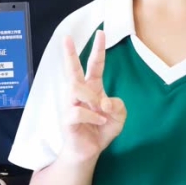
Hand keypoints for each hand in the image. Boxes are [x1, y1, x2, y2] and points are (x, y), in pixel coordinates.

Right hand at [61, 31, 125, 162]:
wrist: (89, 151)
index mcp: (93, 88)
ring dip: (92, 98)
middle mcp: (80, 93)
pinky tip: (99, 121)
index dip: (98, 49)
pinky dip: (92, 115)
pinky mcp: (67, 118)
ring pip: (76, 88)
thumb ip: (118, 106)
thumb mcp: (119, 117)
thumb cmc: (102, 129)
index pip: (95, 65)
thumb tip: (104, 102)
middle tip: (66, 38)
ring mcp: (71, 105)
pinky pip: (78, 110)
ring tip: (102, 111)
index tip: (101, 32)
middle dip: (70, 53)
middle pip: (72, 70)